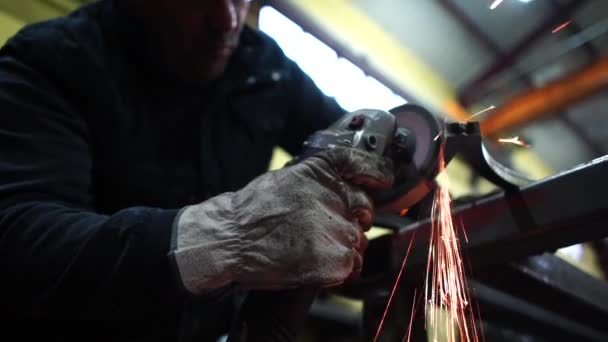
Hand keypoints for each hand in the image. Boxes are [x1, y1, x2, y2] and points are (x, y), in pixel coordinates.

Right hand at [172, 147, 392, 294]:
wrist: (231, 239)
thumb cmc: (252, 210)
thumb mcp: (286, 178)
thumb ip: (317, 180)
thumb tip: (340, 184)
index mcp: (323, 172)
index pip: (363, 164)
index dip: (376, 171)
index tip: (381, 177)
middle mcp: (337, 197)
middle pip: (364, 208)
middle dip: (352, 218)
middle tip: (327, 227)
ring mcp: (339, 230)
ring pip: (358, 239)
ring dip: (342, 244)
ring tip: (312, 247)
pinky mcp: (337, 260)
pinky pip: (351, 264)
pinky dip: (338, 267)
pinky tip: (316, 262)